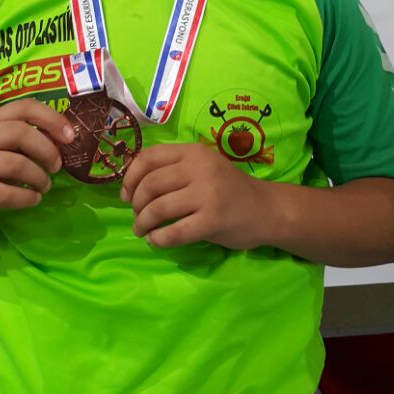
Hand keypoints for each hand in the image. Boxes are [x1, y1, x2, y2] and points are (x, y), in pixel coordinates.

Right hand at [0, 99, 74, 232]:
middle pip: (20, 133)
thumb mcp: (6, 149)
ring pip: (15, 164)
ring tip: (44, 186)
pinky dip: (27, 198)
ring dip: (39, 178)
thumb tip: (66, 137)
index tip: (70, 136)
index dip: (51, 118)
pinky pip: (6, 194)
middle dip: (47, 151)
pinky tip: (33, 199)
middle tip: (56, 167)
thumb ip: (29, 139)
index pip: (23, 107)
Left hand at [120, 142, 267, 250]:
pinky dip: (158, 239)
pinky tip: (156, 241)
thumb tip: (131, 184)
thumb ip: (174, 168)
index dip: (130, 177)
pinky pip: (173, 232)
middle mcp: (199, 168)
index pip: (148, 158)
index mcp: (194, 152)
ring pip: (158, 209)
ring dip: (143, 223)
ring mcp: (207, 195)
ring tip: (142, 231)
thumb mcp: (204, 167)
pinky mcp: (212, 221)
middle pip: (150, 185)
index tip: (126, 195)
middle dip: (135, 205)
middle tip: (136, 217)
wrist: (267, 209)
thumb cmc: (229, 189)